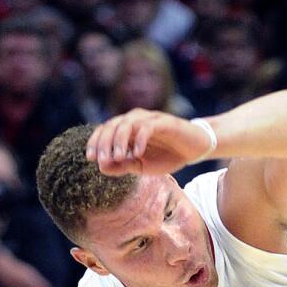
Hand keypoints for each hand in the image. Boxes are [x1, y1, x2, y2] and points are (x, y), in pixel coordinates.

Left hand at [86, 109, 213, 176]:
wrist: (194, 149)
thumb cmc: (168, 156)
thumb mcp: (143, 166)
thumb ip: (123, 166)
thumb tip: (101, 167)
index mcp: (127, 129)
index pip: (105, 131)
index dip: (96, 143)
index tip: (91, 159)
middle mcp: (135, 120)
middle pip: (112, 126)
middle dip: (105, 143)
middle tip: (103, 159)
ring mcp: (149, 119)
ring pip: (127, 124)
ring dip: (120, 141)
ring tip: (119, 157)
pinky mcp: (164, 122)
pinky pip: (147, 127)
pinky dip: (140, 139)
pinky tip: (138, 153)